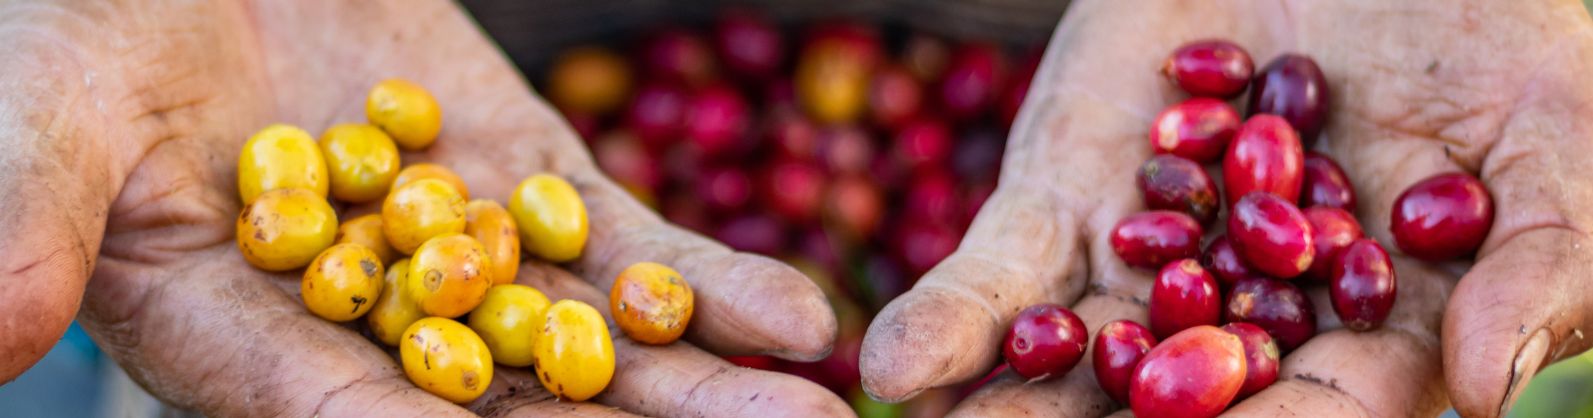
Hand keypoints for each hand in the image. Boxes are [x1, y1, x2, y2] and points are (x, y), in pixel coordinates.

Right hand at [0, 1, 847, 415]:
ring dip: (702, 383)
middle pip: (511, 411)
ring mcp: (467, 253)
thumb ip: (25, 221)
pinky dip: (704, 279)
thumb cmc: (76, 35)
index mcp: (247, 346)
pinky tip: (792, 315)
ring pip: (593, 337)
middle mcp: (376, 326)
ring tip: (806, 412)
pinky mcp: (525, 179)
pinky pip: (624, 241)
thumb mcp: (38, 118)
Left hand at [859, 1, 1592, 415]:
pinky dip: (953, 321)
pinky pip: (1000, 274)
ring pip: (1073, 363)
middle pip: (1175, 410)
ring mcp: (1142, 269)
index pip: (1322, 410)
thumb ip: (1541, 258)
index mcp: (1361, 335)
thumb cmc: (1485, 31)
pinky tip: (899, 367)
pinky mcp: (1061, 202)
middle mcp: (1238, 323)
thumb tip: (1496, 385)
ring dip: (1013, 413)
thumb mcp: (1549, 129)